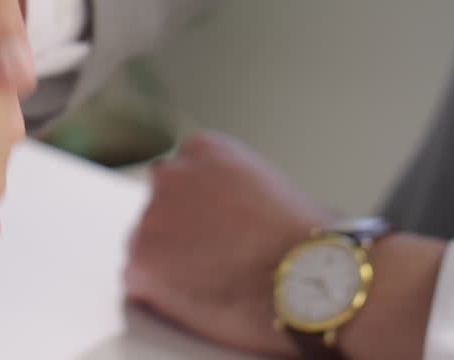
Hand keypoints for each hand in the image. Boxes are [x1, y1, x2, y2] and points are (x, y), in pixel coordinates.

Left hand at [125, 131, 331, 356]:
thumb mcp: (273, 187)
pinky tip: (201, 304)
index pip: (180, 178)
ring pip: (147, 246)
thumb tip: (235, 214)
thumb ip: (236, 191)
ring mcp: (151, 217)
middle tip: (213, 262)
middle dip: (179, 235)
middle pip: (158, 210)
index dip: (197, 212)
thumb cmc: (312, 241)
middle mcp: (170, 175)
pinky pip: (140, 284)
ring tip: (216, 285)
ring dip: (170, 266)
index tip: (211, 232)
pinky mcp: (141, 260)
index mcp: (203, 150)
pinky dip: (162, 298)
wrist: (312, 276)